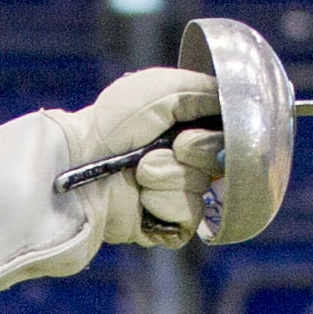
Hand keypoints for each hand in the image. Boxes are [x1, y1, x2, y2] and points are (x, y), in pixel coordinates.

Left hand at [54, 65, 224, 249]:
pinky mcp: (163, 225)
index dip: (220, 135)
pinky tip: (140, 197)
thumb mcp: (163, 89)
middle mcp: (182, 159)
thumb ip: (206, 93)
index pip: (228, 135)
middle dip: (194, 153)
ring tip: (139, 173)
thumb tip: (234, 104)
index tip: (193, 130)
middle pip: (222, 164)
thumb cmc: (113, 122)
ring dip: (170, 177)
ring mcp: (172, 193)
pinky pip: (189, 217)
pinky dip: (163, 202)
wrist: (78, 166)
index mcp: (184, 125)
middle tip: (169, 146)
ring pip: (203, 190)